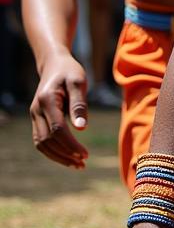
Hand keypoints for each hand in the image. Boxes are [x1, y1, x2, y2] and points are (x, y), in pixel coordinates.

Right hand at [29, 53, 89, 168]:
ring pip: (42, 144)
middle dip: (65, 154)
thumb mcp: (78, 82)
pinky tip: (68, 155)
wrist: (54, 63)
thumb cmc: (70, 71)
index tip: (85, 154)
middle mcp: (36, 111)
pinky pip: (42, 140)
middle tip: (83, 163)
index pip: (58, 130)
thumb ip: (79, 104)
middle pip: (48, 141)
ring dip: (58, 156)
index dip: (71, 144)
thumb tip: (82, 128)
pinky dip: (53, 151)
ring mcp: (34, 116)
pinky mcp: (37, 119)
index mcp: (47, 101)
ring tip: (77, 164)